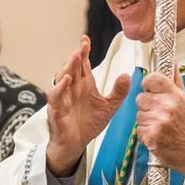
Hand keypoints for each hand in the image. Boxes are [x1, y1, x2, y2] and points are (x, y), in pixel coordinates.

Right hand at [46, 37, 131, 176]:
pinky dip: (60, 87)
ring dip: (68, 67)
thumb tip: (127, 75)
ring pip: (62, 78)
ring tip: (75, 57)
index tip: (86, 39)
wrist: (76, 145)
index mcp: (84, 85)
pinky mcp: (56, 110)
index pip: (83, 64)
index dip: (84, 51)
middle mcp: (73, 88)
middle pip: (73, 67)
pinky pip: (56, 96)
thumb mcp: (109, 107)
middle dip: (77, 55)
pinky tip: (66, 80)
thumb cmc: (88, 124)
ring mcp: (63, 98)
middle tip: (83, 45)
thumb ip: (118, 92)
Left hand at [136, 68, 184, 179]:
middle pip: (140, 98)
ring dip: (146, 121)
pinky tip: (158, 136)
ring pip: (139, 115)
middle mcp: (166, 106)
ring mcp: (158, 121)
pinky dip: (145, 134)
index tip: (151, 90)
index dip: (148, 85)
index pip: (151, 79)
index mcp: (175, 95)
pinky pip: (139, 130)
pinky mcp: (151, 136)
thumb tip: (172, 64)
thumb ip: (176, 82)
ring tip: (161, 126)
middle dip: (147, 106)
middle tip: (159, 114)